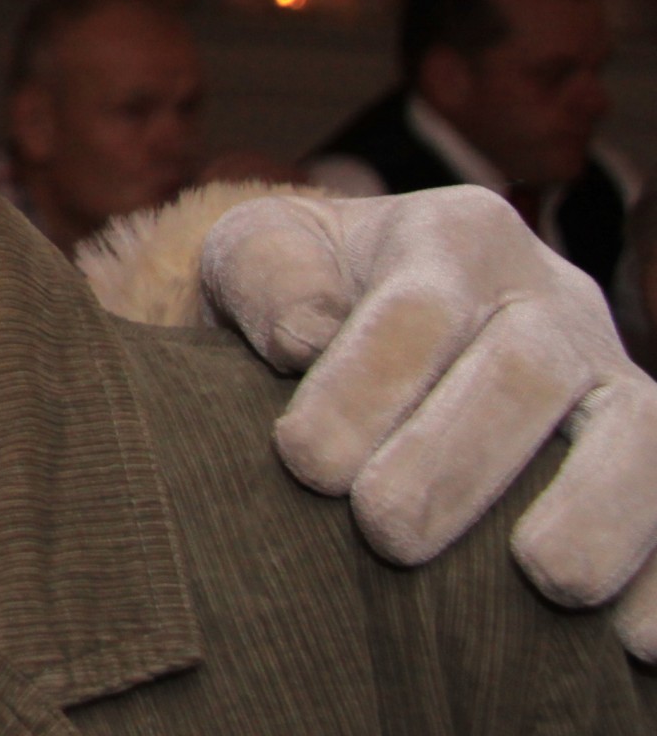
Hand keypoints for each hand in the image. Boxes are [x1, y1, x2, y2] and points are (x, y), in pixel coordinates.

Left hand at [200, 185, 656, 654]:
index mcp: (456, 238)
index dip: (365, 386)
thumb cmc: (303, 300)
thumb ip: (267, 277)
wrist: (363, 325)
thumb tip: (306, 336)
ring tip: (542, 579)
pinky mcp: (650, 464)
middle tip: (387, 532)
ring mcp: (615, 384)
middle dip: (457, 460)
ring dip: (596, 513)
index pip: (419, 307)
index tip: (304, 461)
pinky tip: (632, 637)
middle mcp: (553, 301)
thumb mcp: (257, 258)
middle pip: (529, 370)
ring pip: (643, 435)